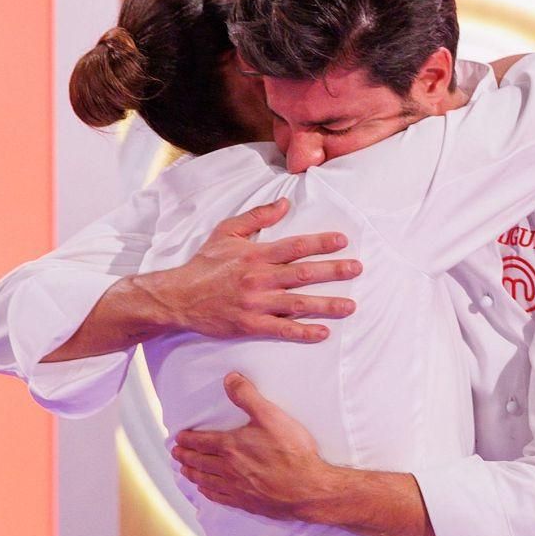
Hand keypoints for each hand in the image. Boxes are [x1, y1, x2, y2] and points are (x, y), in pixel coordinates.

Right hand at [142, 198, 360, 342]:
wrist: (177, 296)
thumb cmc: (204, 264)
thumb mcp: (226, 232)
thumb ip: (257, 216)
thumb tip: (284, 203)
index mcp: (255, 255)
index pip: (295, 246)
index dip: (320, 243)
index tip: (343, 241)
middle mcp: (259, 278)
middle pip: (304, 273)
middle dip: (334, 271)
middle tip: (357, 269)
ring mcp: (256, 303)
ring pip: (298, 303)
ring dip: (327, 305)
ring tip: (351, 306)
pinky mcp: (250, 325)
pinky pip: (282, 329)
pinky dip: (304, 331)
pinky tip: (323, 332)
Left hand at [171, 372, 342, 520]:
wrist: (307, 488)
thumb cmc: (292, 451)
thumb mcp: (272, 416)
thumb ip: (248, 396)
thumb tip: (229, 379)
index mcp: (231, 446)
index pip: (201, 442)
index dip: (187, 440)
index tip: (178, 438)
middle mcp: (228, 468)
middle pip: (199, 462)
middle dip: (184, 456)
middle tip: (176, 453)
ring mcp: (236, 487)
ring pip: (205, 480)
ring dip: (192, 474)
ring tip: (184, 470)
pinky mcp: (246, 502)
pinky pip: (218, 497)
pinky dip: (207, 492)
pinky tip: (205, 491)